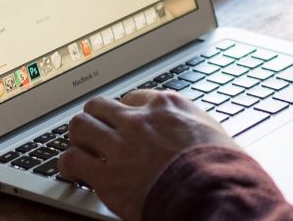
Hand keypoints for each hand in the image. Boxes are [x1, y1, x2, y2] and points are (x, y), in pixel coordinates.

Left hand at [60, 89, 240, 219]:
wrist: (214, 194)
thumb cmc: (223, 169)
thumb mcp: (216, 134)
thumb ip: (196, 127)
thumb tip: (197, 134)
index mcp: (167, 106)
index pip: (134, 97)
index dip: (127, 112)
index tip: (126, 123)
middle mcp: (138, 120)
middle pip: (100, 106)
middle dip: (96, 119)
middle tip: (97, 133)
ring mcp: (119, 145)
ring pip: (80, 126)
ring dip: (79, 138)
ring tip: (80, 148)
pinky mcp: (106, 175)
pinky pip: (72, 160)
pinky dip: (68, 165)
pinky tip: (72, 172)